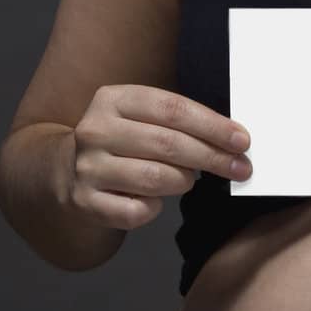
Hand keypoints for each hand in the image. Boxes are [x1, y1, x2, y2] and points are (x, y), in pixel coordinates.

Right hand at [63, 84, 252, 232]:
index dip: (212, 126)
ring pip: (155, 179)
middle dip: (212, 157)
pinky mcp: (85, 201)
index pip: (173, 109)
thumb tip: (234, 139)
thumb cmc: (124, 141)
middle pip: (168, 144)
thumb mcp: (142, 117)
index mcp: (114, 99)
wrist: (67, 171)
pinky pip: (137, 211)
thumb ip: (181, 121)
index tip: (242, 140)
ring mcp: (87, 167)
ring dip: (183, 182)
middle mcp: (95, 130)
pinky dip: (154, 208)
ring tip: (188, 179)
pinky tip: (153, 199)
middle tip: (240, 168)